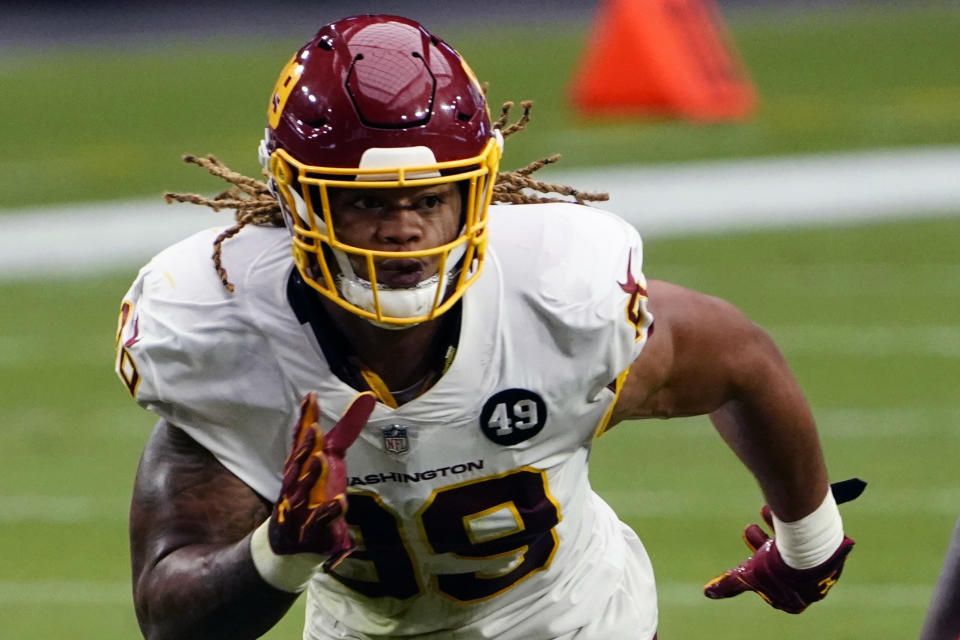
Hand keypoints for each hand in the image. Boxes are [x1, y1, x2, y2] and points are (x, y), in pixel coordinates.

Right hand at [268, 391, 374, 568]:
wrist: (294, 541)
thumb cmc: (315, 490)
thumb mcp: (332, 457)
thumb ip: (347, 429)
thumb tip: (368, 396)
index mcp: (302, 463)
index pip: (302, 438)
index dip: (305, 419)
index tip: (311, 397)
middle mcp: (297, 482)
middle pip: (298, 462)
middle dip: (305, 446)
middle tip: (314, 428)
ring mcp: (300, 506)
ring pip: (302, 490)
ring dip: (310, 475)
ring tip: (320, 458)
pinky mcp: (310, 529)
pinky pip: (318, 520)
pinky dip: (327, 511)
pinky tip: (339, 502)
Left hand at [703, 504, 853, 612]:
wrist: (810, 546)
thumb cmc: (780, 565)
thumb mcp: (749, 574)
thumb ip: (730, 583)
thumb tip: (708, 592)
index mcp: (797, 599)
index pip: (774, 588)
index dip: (758, 572)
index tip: (749, 561)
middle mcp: (814, 585)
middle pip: (783, 564)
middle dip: (763, 545)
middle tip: (750, 529)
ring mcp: (825, 565)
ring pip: (795, 545)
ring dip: (776, 528)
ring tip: (764, 512)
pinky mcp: (832, 545)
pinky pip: (808, 532)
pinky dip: (793, 521)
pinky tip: (778, 509)